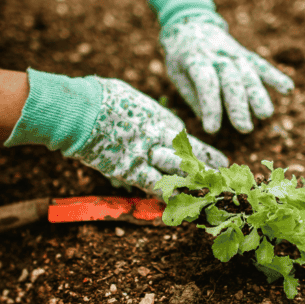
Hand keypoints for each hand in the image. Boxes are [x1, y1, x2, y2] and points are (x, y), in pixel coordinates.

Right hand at [4, 69, 226, 197]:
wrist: (82, 109)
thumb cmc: (100, 97)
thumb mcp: (129, 99)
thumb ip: (141, 112)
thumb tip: (144, 117)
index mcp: (160, 118)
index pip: (186, 139)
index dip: (203, 152)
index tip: (218, 161)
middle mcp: (159, 137)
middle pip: (189, 157)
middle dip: (206, 169)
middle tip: (222, 179)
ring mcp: (146, 154)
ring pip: (178, 173)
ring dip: (192, 186)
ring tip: (207, 196)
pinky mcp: (130, 170)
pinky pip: (153, 186)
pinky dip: (165, 197)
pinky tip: (177, 206)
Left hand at [160, 16, 293, 133]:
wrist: (190, 23)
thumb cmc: (181, 57)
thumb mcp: (177, 74)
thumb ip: (193, 96)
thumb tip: (209, 120)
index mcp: (195, 59)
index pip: (206, 83)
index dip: (210, 106)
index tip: (212, 129)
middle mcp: (217, 55)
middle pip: (231, 80)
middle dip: (238, 105)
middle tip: (244, 128)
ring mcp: (233, 53)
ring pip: (248, 74)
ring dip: (258, 94)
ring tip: (265, 115)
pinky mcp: (245, 54)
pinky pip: (261, 65)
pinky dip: (275, 76)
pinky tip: (288, 89)